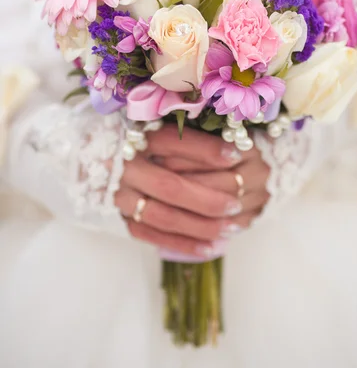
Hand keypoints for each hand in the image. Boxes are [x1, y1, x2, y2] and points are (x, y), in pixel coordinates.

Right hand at [114, 125, 269, 257]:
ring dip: (201, 226)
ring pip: (163, 217)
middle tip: (236, 204)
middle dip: (207, 199)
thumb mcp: (160, 127)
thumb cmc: (141, 139)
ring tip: (231, 228)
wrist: (101, 158)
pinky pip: (153, 236)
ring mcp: (120, 196)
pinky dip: (184, 245)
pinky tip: (211, 248)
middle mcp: (123, 167)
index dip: (205, 150)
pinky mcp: (122, 218)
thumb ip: (187, 135)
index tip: (236, 155)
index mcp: (133, 138)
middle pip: (170, 186)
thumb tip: (231, 145)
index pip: (171, 142)